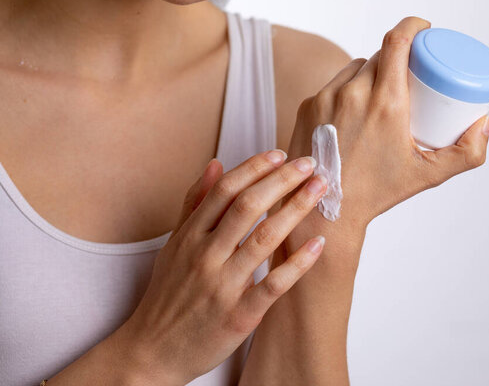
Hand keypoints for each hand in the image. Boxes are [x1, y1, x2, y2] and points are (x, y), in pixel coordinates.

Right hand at [115, 151, 327, 384]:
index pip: (225, 190)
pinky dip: (298, 263)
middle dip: (282, 180)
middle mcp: (205, 256)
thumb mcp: (173, 244)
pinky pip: (274, 284)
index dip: (255, 167)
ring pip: (264, 239)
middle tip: (309, 164)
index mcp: (189, 236)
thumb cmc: (167, 295)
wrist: (152, 350)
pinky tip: (318, 244)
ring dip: (296, 209)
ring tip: (319, 190)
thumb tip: (215, 164)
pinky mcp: (239, 315)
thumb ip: (194, 203)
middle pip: (248, 207)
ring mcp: (222, 286)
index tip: (280, 154)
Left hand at [288, 17, 488, 224]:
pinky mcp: (308, 106)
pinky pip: (332, 85)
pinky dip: (346, 90)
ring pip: (354, 68)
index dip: (412, 26)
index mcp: (385, 103)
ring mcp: (325, 98)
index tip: (423, 30)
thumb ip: (467, 152)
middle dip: (396, 60)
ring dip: (370, 73)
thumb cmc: (378, 192)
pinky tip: (354, 109)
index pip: (397, 41)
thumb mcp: (428, 174)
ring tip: (381, 94)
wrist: (327, 210)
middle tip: (408, 78)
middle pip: (378, 56)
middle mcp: (352, 94)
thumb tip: (487, 122)